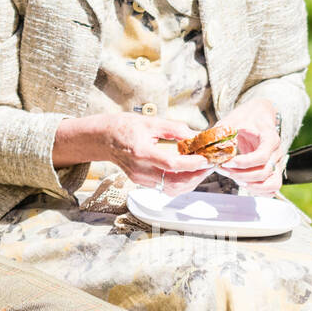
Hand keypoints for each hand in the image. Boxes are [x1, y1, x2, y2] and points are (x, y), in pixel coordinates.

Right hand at [54, 112, 215, 194]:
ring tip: (201, 169)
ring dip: (190, 182)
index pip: (171, 164)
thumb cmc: (124, 127)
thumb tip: (195, 135)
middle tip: (209, 165)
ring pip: (172, 189)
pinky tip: (187, 171)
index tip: (205, 158)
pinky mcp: (141, 182)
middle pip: (174, 182)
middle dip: (196, 176)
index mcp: (141, 152)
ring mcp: (140, 178)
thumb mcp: (149, 122)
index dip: (191, 163)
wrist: (103, 138)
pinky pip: (165, 187)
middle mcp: (140, 169)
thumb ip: (173, 129)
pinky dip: (180, 182)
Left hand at [217, 99, 285, 194]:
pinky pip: (272, 188)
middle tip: (223, 169)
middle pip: (264, 172)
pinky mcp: (273, 171)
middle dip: (240, 175)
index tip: (226, 162)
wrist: (259, 115)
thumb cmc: (245, 118)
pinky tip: (243, 183)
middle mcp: (277, 153)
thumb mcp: (231, 121)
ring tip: (233, 177)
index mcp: (270, 138)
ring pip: (272, 184)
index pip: (261, 157)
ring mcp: (277, 163)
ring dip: (251, 186)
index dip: (242, 163)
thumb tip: (203, 147)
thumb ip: (220, 134)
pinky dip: (258, 191)